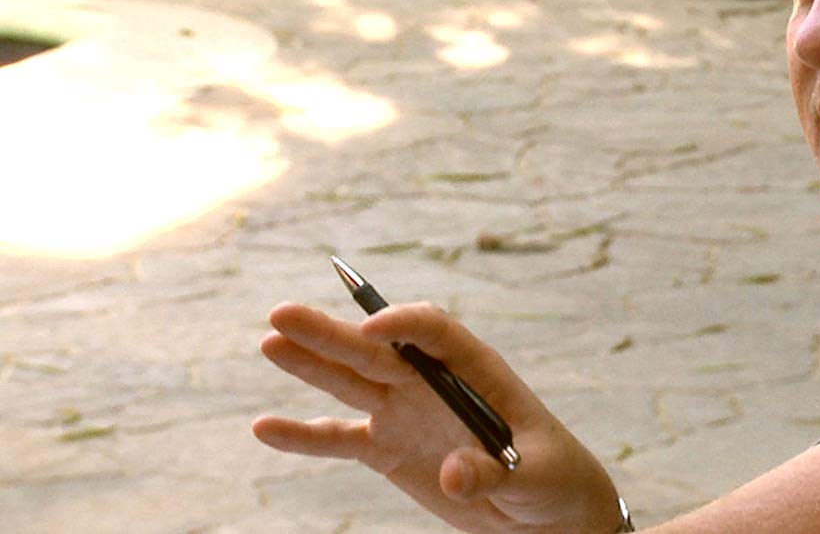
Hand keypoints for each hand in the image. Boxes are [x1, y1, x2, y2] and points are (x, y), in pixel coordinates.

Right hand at [252, 301, 628, 533]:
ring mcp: (405, 412)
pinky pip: (339, 438)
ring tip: (270, 339)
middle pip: (376, 348)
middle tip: (281, 314)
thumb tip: (453, 474)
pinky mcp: (388, 449)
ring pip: (350, 380)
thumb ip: (493, 472)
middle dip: (332, 332)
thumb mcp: (534, 475)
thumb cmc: (551, 477)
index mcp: (475, 369)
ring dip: (309, 362)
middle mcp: (432, 382)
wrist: (542, 509)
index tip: (372, 331)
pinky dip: (303, 435)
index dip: (403, 325)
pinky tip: (264, 427)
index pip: (435, 332)